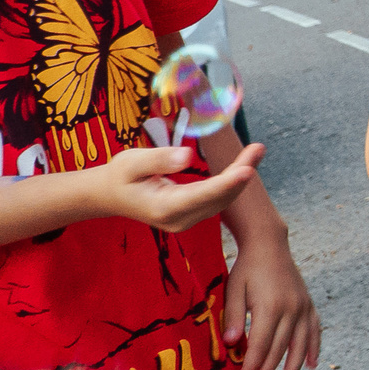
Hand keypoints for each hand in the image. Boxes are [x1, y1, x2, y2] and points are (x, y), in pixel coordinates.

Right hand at [94, 143, 264, 233]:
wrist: (110, 195)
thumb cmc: (121, 175)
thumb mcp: (132, 162)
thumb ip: (160, 160)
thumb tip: (187, 156)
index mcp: (164, 208)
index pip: (202, 195)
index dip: (227, 183)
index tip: (247, 169)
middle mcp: (179, 220)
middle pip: (218, 198)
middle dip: (241, 173)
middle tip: (259, 148)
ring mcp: (186, 221)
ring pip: (222, 200)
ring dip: (241, 176)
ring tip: (257, 150)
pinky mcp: (191, 216)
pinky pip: (217, 200)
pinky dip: (232, 182)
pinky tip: (244, 164)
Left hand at [224, 232, 322, 369]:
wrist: (269, 244)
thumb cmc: (247, 268)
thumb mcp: (233, 289)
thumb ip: (233, 316)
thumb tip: (231, 343)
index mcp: (270, 306)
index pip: (260, 346)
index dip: (252, 369)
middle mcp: (291, 309)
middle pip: (279, 350)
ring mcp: (303, 307)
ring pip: (300, 346)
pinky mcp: (308, 304)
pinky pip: (314, 331)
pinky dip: (313, 348)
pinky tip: (311, 365)